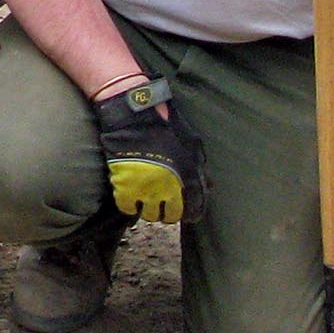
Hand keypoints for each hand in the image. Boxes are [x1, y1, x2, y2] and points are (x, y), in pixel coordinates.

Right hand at [96, 84, 206, 225]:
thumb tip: (208, 185)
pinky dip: (130, 205)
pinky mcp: (125, 188)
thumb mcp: (192, 143)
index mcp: (188, 178)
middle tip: (164, 204)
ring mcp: (146, 190)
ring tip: (147, 199)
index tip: (187, 212)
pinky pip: (128, 208)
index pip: (195, 210)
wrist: (135, 116)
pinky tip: (131, 197)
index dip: (192, 213)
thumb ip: (199, 167)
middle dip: (169, 212)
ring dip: (150, 209)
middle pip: (171, 216)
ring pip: (150, 215)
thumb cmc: (166, 125)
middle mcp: (169, 189)